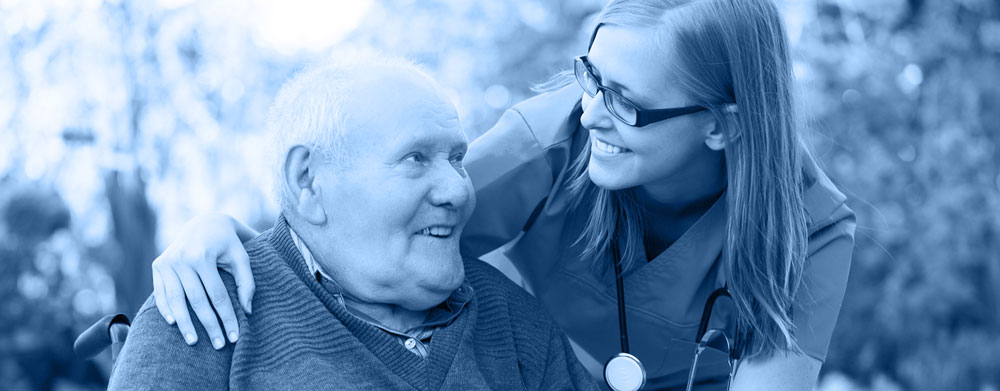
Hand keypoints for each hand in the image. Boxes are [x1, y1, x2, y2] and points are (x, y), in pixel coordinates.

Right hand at [151, 213, 254, 349]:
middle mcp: (182, 258)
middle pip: (197, 300)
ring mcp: (167, 261)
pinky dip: (165, 309)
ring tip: (194, 341)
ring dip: (185, 324)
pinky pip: (161, 292)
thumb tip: (248, 311)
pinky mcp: (158, 264)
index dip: (227, 317)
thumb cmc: (229, 243)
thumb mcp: (242, 257)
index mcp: (203, 255)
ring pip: (176, 300)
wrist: (206, 223)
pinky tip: (174, 324)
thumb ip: (247, 282)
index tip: (235, 336)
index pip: (217, 295)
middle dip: (209, 325)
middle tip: (219, 345)